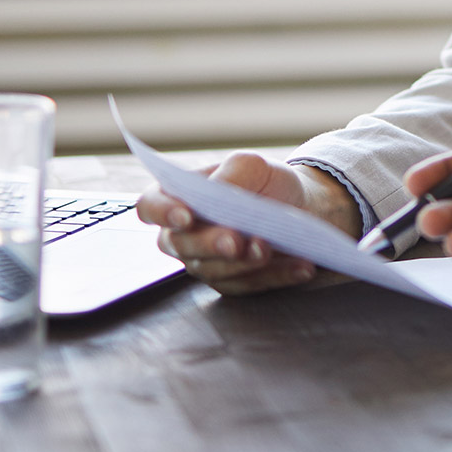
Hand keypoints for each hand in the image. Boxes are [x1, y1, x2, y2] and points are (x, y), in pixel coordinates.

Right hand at [134, 153, 360, 294]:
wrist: (301, 205)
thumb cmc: (265, 182)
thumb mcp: (251, 166)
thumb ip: (231, 174)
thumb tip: (217, 192)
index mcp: (178, 198)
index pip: (150, 206)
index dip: (162, 213)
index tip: (185, 216)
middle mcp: (184, 236)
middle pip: (181, 245)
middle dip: (209, 243)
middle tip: (234, 240)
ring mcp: (207, 264)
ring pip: (215, 270)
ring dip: (244, 262)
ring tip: (269, 247)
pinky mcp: (234, 284)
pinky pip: (251, 285)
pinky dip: (278, 275)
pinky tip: (301, 265)